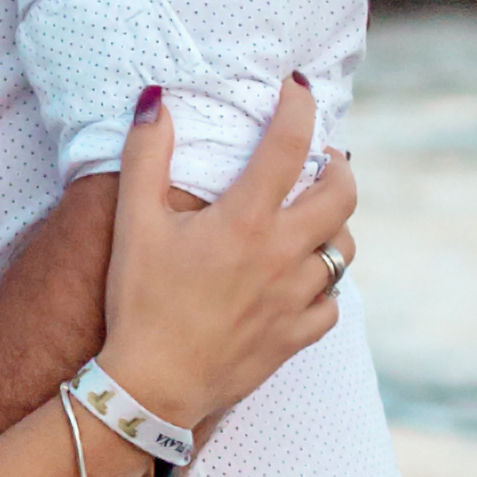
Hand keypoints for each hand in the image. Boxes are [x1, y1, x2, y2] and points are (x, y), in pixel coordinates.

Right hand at [97, 80, 353, 433]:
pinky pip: (331, 303)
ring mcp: (295, 298)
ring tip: (311, 217)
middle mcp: (282, 254)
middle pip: (342, 194)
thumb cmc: (140, 303)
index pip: (290, 144)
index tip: (296, 89)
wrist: (153, 387)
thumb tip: (154, 101)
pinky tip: (301, 280)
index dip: (299, 106)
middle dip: (339, 166)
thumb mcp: (133, 224)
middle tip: (321, 159)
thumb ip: (146, 156)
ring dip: (332, 225)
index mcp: (246, 220)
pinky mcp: (295, 336)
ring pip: (343, 249)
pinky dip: (323, 285)